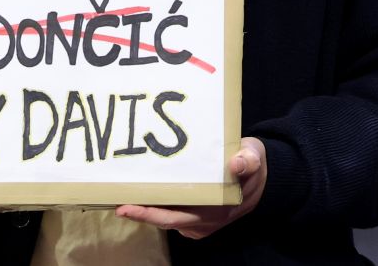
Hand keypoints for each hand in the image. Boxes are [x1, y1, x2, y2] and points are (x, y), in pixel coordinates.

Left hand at [115, 137, 266, 239]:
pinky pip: (171, 214)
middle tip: (116, 202)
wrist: (262, 179)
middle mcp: (205, 221)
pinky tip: (141, 193)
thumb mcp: (254, 157)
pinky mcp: (196, 216)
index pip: (177, 216)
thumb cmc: (251, 165)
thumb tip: (237, 164)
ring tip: (123, 195)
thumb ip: (248, 159)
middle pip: (165, 221)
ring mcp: (200, 221)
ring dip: (146, 209)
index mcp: (216, 209)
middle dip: (140, 213)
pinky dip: (156, 206)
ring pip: (167, 218)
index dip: (150, 214)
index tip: (127, 206)